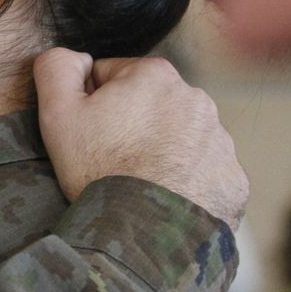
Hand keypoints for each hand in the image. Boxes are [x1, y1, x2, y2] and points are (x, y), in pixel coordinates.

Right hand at [33, 48, 247, 229]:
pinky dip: (186, 183)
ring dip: (161, 152)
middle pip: (149, 106)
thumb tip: (74, 57)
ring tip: (138, 183)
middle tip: (110, 160)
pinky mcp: (233, 180)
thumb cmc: (99, 170)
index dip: (93, 104)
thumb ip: (57, 68)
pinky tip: (164, 199)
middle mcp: (197, 100)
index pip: (112, 76)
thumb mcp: (57, 113)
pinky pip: (204, 173)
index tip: (90, 134)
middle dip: (131, 126)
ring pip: (179, 138)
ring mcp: (220, 142)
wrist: (145, 234)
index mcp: (155, 76)